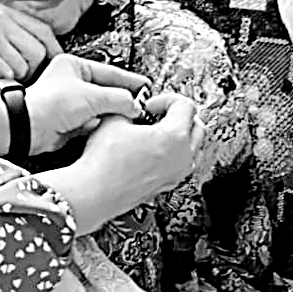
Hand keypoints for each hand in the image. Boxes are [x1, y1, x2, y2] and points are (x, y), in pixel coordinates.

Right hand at [0, 3, 63, 80]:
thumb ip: (12, 43)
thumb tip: (49, 58)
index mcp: (0, 12)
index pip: (44, 32)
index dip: (52, 55)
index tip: (50, 71)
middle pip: (40, 51)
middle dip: (30, 73)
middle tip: (6, 80)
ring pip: (27, 66)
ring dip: (12, 81)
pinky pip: (11, 74)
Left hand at [25, 53, 149, 155]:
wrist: (29, 128)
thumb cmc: (51, 104)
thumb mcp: (93, 96)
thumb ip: (119, 98)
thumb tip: (135, 104)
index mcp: (74, 66)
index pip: (109, 72)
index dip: (129, 80)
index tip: (145, 86)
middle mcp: (72, 83)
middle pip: (106, 91)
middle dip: (122, 100)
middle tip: (141, 105)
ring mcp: (71, 104)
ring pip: (101, 109)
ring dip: (112, 114)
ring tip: (130, 118)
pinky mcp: (70, 122)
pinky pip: (93, 123)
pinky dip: (101, 126)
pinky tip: (110, 128)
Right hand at [35, 92, 204, 232]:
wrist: (95, 192)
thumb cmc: (104, 163)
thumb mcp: (114, 119)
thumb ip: (130, 107)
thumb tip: (132, 107)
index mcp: (175, 137)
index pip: (186, 106)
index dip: (166, 99)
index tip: (150, 105)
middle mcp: (183, 157)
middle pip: (197, 126)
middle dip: (179, 116)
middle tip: (157, 114)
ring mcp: (176, 174)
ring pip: (194, 148)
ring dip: (180, 135)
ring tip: (155, 132)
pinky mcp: (167, 185)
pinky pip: (182, 164)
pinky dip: (174, 153)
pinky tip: (150, 150)